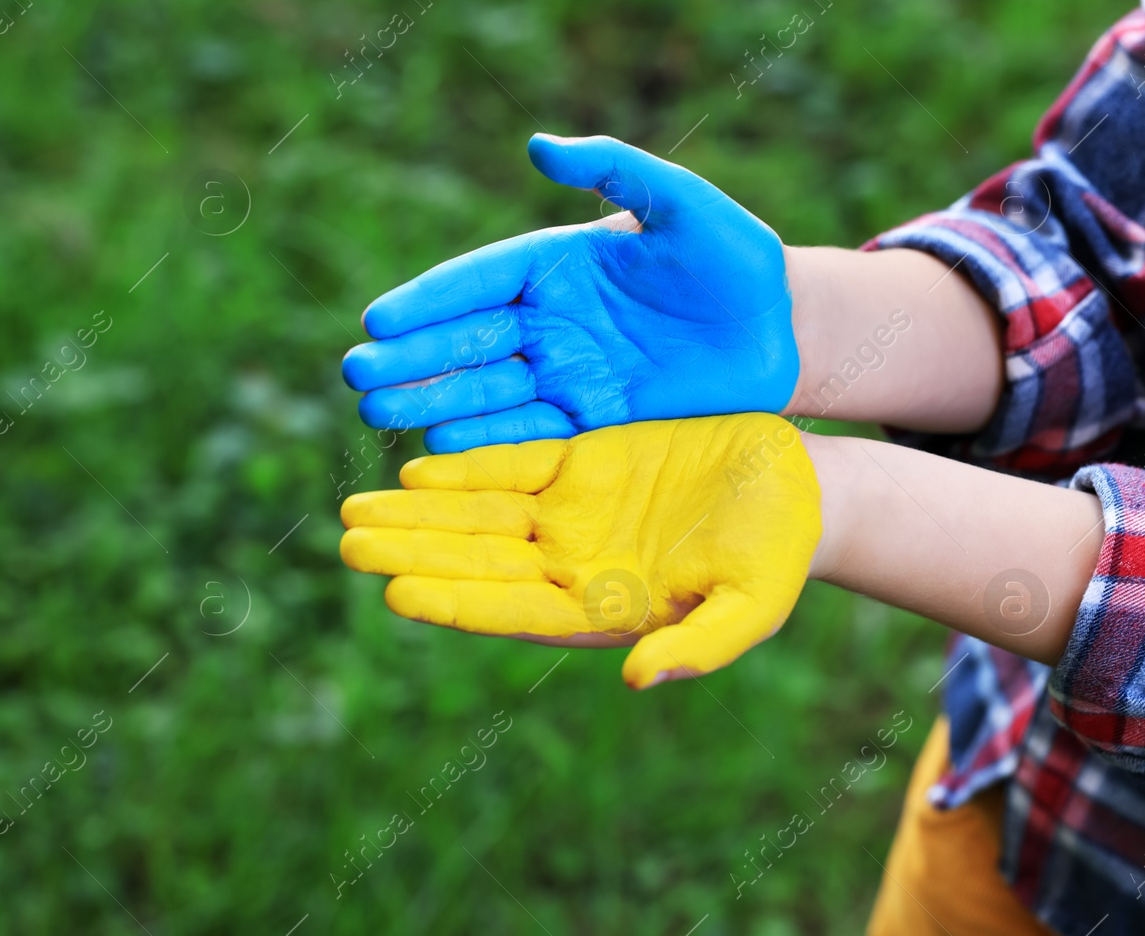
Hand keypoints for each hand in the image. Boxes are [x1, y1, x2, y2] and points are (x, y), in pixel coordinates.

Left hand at [338, 415, 822, 686]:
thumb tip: (640, 679)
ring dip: (417, 514)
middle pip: (475, 561)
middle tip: (347, 543)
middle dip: (411, 552)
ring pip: (476, 516)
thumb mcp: (753, 603)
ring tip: (354, 513)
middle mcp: (571, 565)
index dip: (457, 600)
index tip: (398, 594)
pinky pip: (509, 467)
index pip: (512, 610)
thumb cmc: (780, 553)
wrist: (797, 485)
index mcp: (601, 607)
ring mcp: (570, 515)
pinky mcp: (580, 464)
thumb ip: (700, 644)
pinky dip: (463, 469)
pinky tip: (414, 471)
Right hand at [342, 134, 797, 452]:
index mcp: (557, 263)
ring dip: (431, 400)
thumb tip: (536, 145)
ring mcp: (566, 372)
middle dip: (410, 357)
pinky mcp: (593, 420)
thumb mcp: (681, 204)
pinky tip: (440, 444)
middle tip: (355, 373)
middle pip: (466, 340)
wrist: (781, 331)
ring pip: (485, 388)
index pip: (478, 280)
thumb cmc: (734, 257)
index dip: (429, 300)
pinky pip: (530, 431)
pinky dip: (486, 438)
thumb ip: (613, 169)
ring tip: (376, 413)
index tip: (379, 317)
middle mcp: (549, 320)